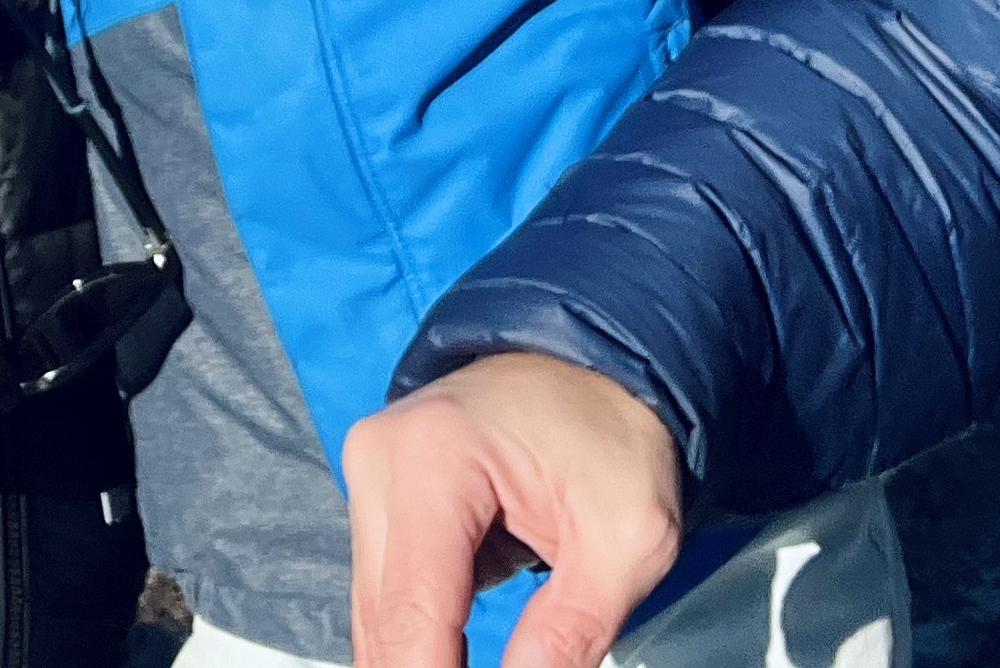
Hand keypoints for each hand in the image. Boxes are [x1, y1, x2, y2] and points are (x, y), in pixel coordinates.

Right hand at [344, 351, 683, 667]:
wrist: (593, 362)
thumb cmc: (613, 435)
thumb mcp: (630, 537)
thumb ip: (573, 629)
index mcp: (435, 457)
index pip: (415, 611)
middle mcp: (378, 459)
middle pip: (382, 618)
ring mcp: (368, 472)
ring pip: (374, 612)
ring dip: (417, 658)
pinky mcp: (377, 491)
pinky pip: (385, 590)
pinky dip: (418, 638)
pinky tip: (456, 662)